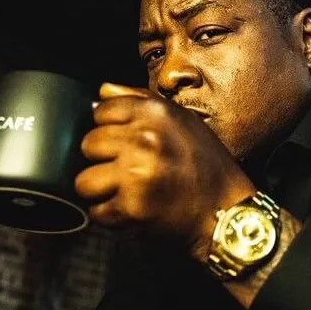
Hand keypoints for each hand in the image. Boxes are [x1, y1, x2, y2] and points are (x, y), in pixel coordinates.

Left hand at [75, 83, 255, 252]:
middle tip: (126, 170)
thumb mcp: (183, 120)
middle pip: (89, 145)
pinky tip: (131, 210)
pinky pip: (97, 212)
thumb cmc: (207, 166)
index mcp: (155, 113)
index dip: (110, 128)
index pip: (101, 111)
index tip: (125, 143)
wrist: (226, 210)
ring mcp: (137, 174)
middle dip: (103, 160)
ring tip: (123, 192)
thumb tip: (102, 93)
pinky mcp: (133, 207)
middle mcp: (144, 139)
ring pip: (84, 181)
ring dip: (101, 190)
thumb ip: (140, 100)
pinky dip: (110, 216)